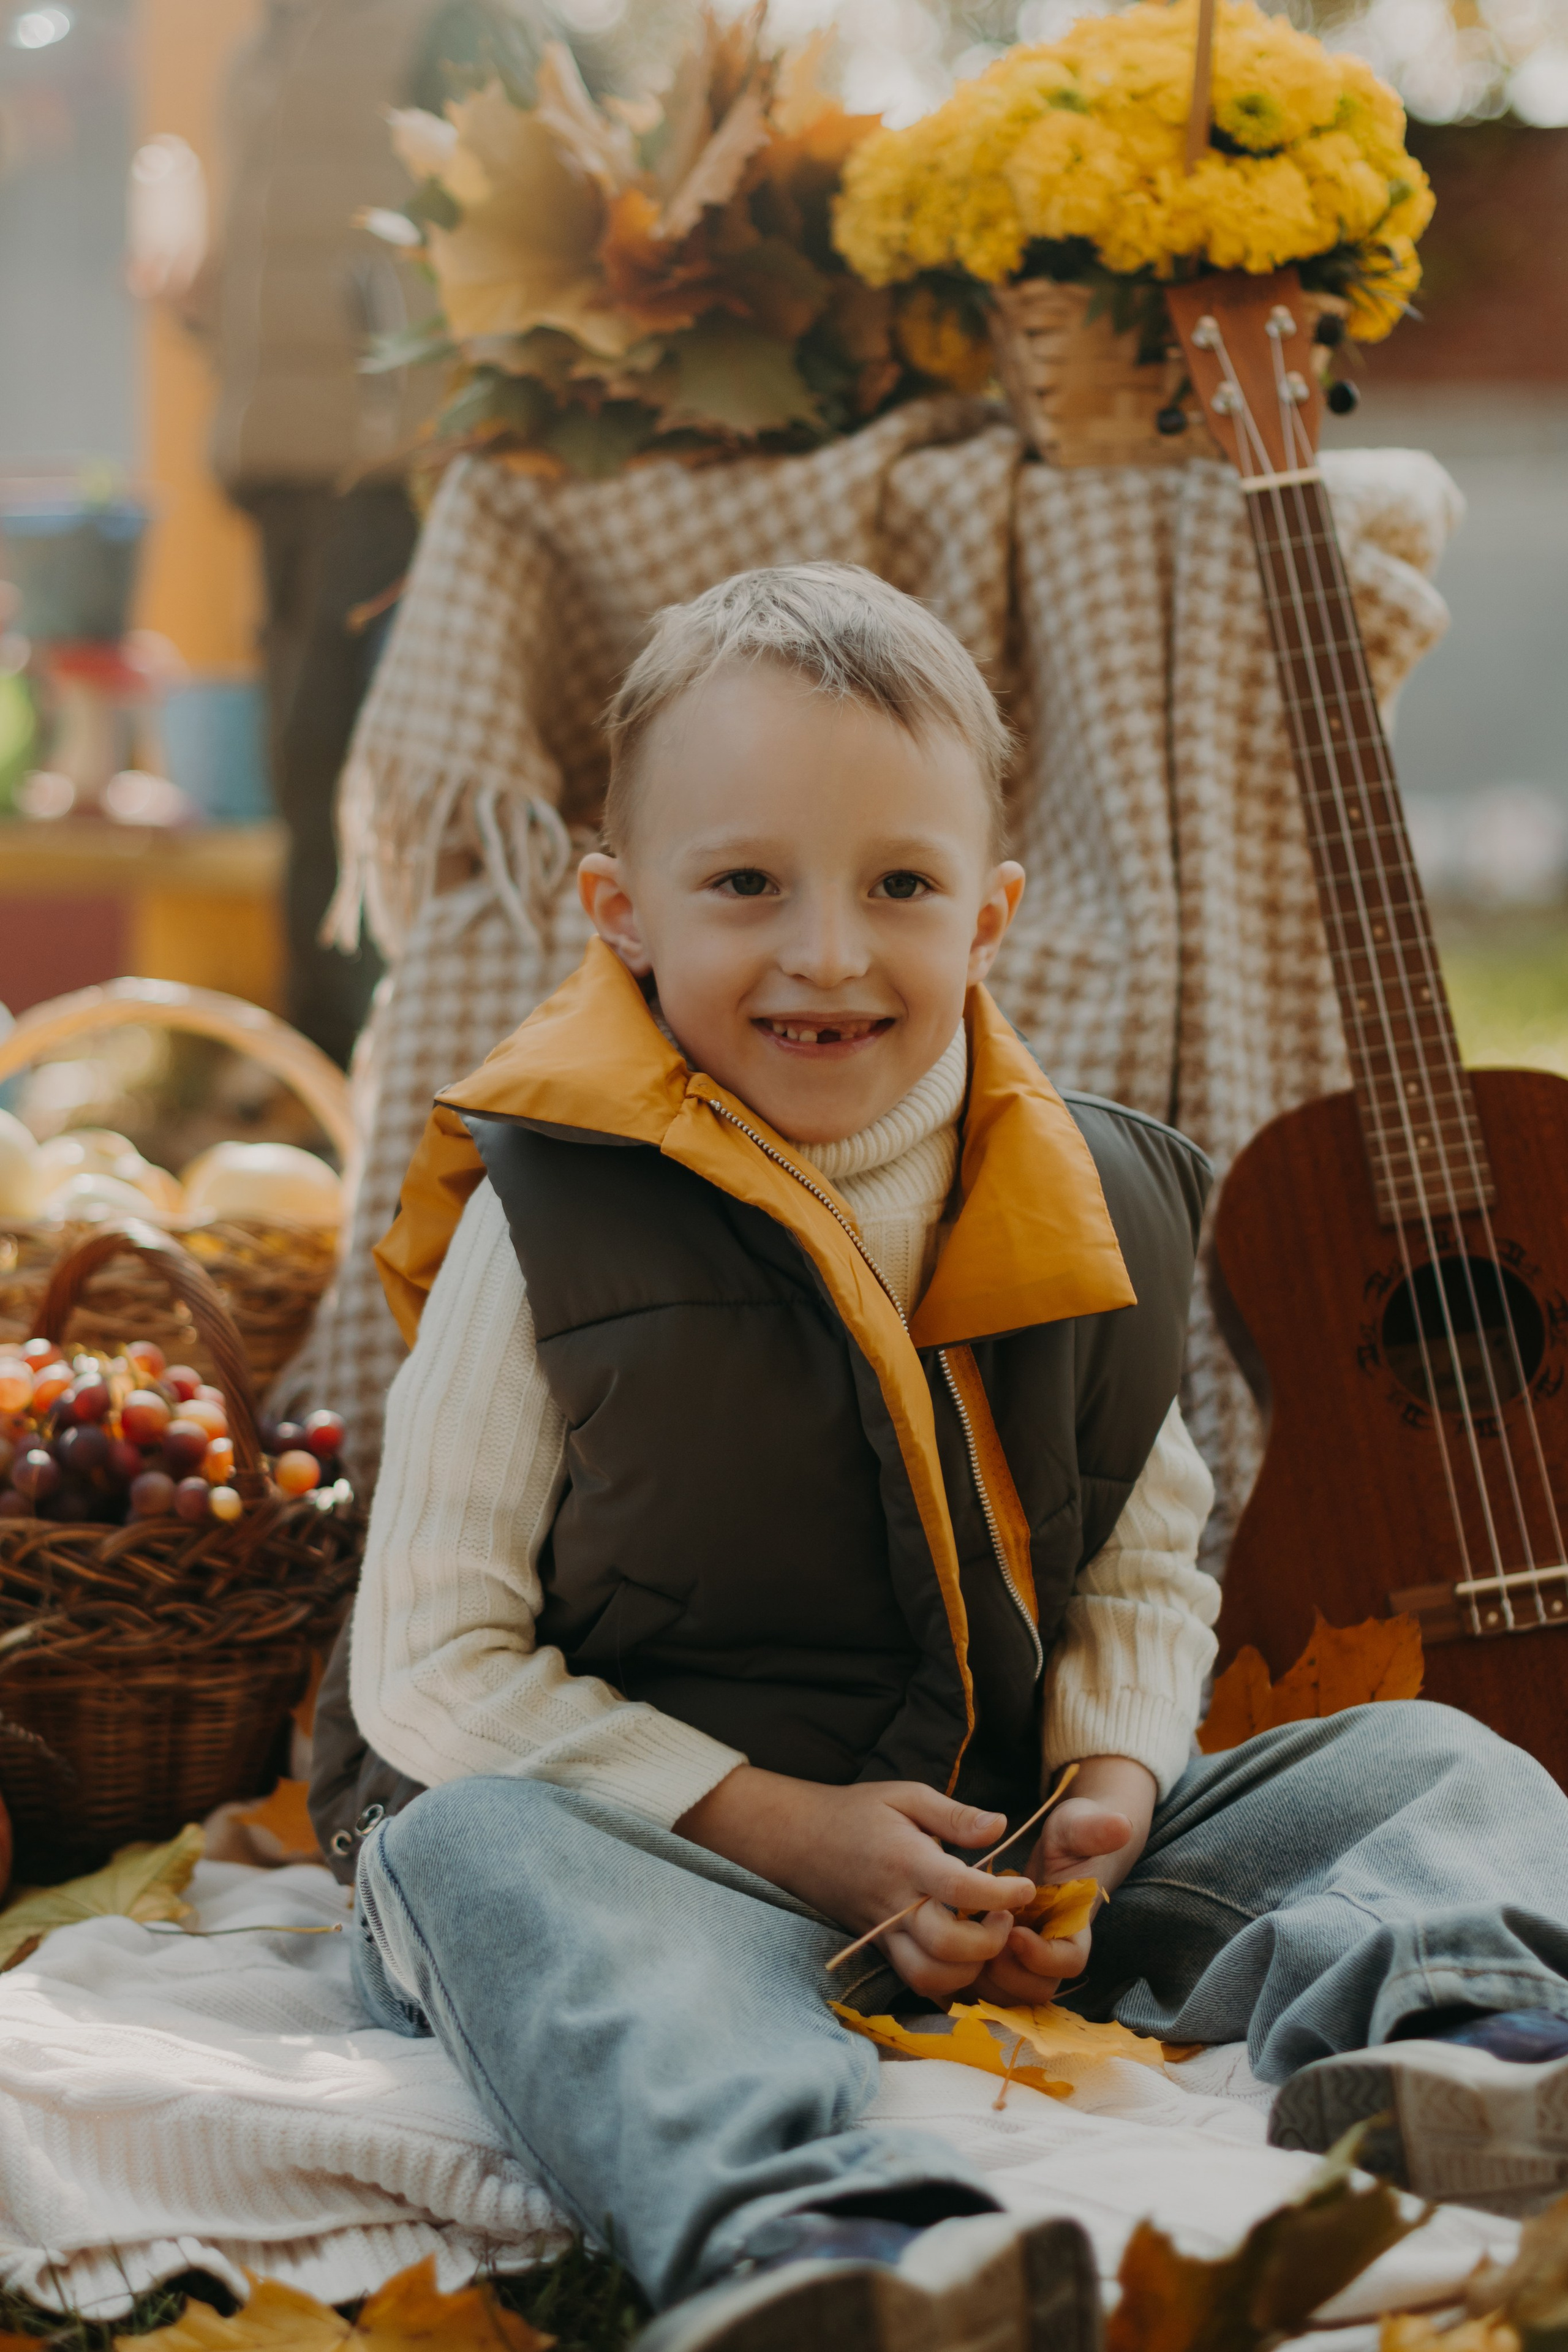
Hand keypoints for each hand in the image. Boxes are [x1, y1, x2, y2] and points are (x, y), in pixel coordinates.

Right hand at [675, 1766, 1036, 1998]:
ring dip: (969, 1969)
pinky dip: (947, 1980)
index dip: (1000, 1893)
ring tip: (987, 1938)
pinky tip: (965, 1955)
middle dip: (989, 1941)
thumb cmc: (856, 1812)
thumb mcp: (905, 1795)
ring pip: (929, 1976)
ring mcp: (883, 1933)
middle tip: (1007, 1917)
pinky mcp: (879, 1949)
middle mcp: (894, 1904)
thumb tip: (1001, 1827)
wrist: (796, 1840)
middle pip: (946, 1946)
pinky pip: (915, 1981)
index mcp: (905, 1860)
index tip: (1025, 1887)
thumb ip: (955, 1814)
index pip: (958, 1887)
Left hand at [971, 1757, 1157, 2007]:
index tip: (1015, 1930)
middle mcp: (1052, 1953)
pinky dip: (964, 1977)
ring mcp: (1026, 1962)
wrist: (1064, 1848)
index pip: (1069, 1963)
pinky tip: (953, 1942)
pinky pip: (981, 1990)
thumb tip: (1121, 1824)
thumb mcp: (1077, 1826)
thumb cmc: (1072, 1835)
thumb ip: (1094, 1830)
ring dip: (983, 1974)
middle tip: (984, 1931)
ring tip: (967, 1932)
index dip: (1043, 1957)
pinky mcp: (1000, 1963)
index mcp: (1075, 1928)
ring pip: (1006, 1996)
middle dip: (1008, 1970)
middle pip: (1035, 1990)